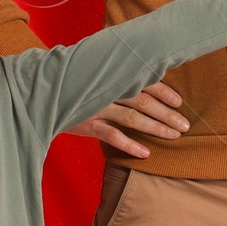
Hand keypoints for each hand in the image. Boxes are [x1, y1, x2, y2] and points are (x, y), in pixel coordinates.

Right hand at [66, 81, 189, 157]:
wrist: (41, 92)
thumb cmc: (75, 80)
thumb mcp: (96, 72)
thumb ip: (118, 73)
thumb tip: (146, 73)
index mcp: (113, 75)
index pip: (144, 81)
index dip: (164, 91)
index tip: (180, 102)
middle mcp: (108, 89)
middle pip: (144, 101)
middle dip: (167, 113)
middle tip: (185, 125)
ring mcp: (97, 107)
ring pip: (132, 118)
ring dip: (155, 127)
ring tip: (174, 136)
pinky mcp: (86, 123)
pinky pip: (111, 135)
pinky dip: (129, 144)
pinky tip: (145, 153)